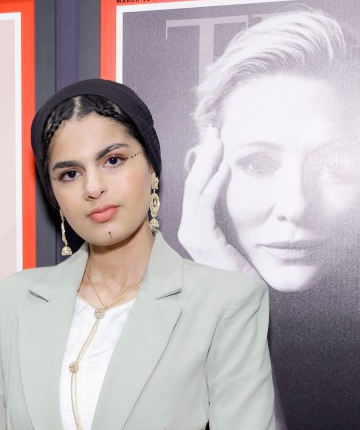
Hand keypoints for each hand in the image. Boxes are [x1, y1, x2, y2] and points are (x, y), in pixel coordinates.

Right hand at [178, 127, 257, 277]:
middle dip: (204, 155)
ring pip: (196, 191)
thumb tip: (233, 192)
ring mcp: (193, 236)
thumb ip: (229, 218)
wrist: (239, 299)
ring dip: (208, 163)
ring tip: (218, 141)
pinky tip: (224, 168)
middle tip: (214, 130)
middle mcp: (189, 230)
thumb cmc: (240, 272)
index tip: (215, 139)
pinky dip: (214, 186)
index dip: (204, 162)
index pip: (197, 188)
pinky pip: (205, 208)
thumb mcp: (234, 239)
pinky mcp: (203, 242)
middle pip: (193, 184)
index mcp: (195, 227)